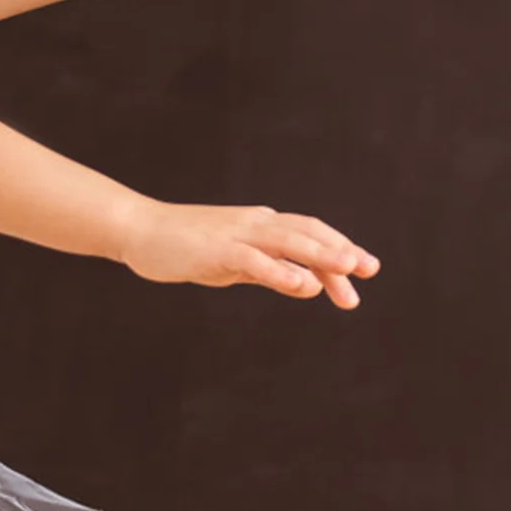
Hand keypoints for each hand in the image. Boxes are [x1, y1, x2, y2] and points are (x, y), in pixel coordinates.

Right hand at [119, 199, 379, 309]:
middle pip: (308, 233)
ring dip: (322, 254)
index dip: (339, 247)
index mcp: (262, 225)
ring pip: (289, 240)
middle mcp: (256, 223)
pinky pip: (256, 261)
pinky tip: (303, 286)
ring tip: (349, 269)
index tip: (365, 269)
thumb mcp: (235, 263)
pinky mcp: (218, 250)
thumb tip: (304, 282)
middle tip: (370, 270)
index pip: (309, 233)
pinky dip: (282, 272)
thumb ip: (268, 270)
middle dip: (341, 251)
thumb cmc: (187, 248)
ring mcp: (237, 234)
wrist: (141, 231)